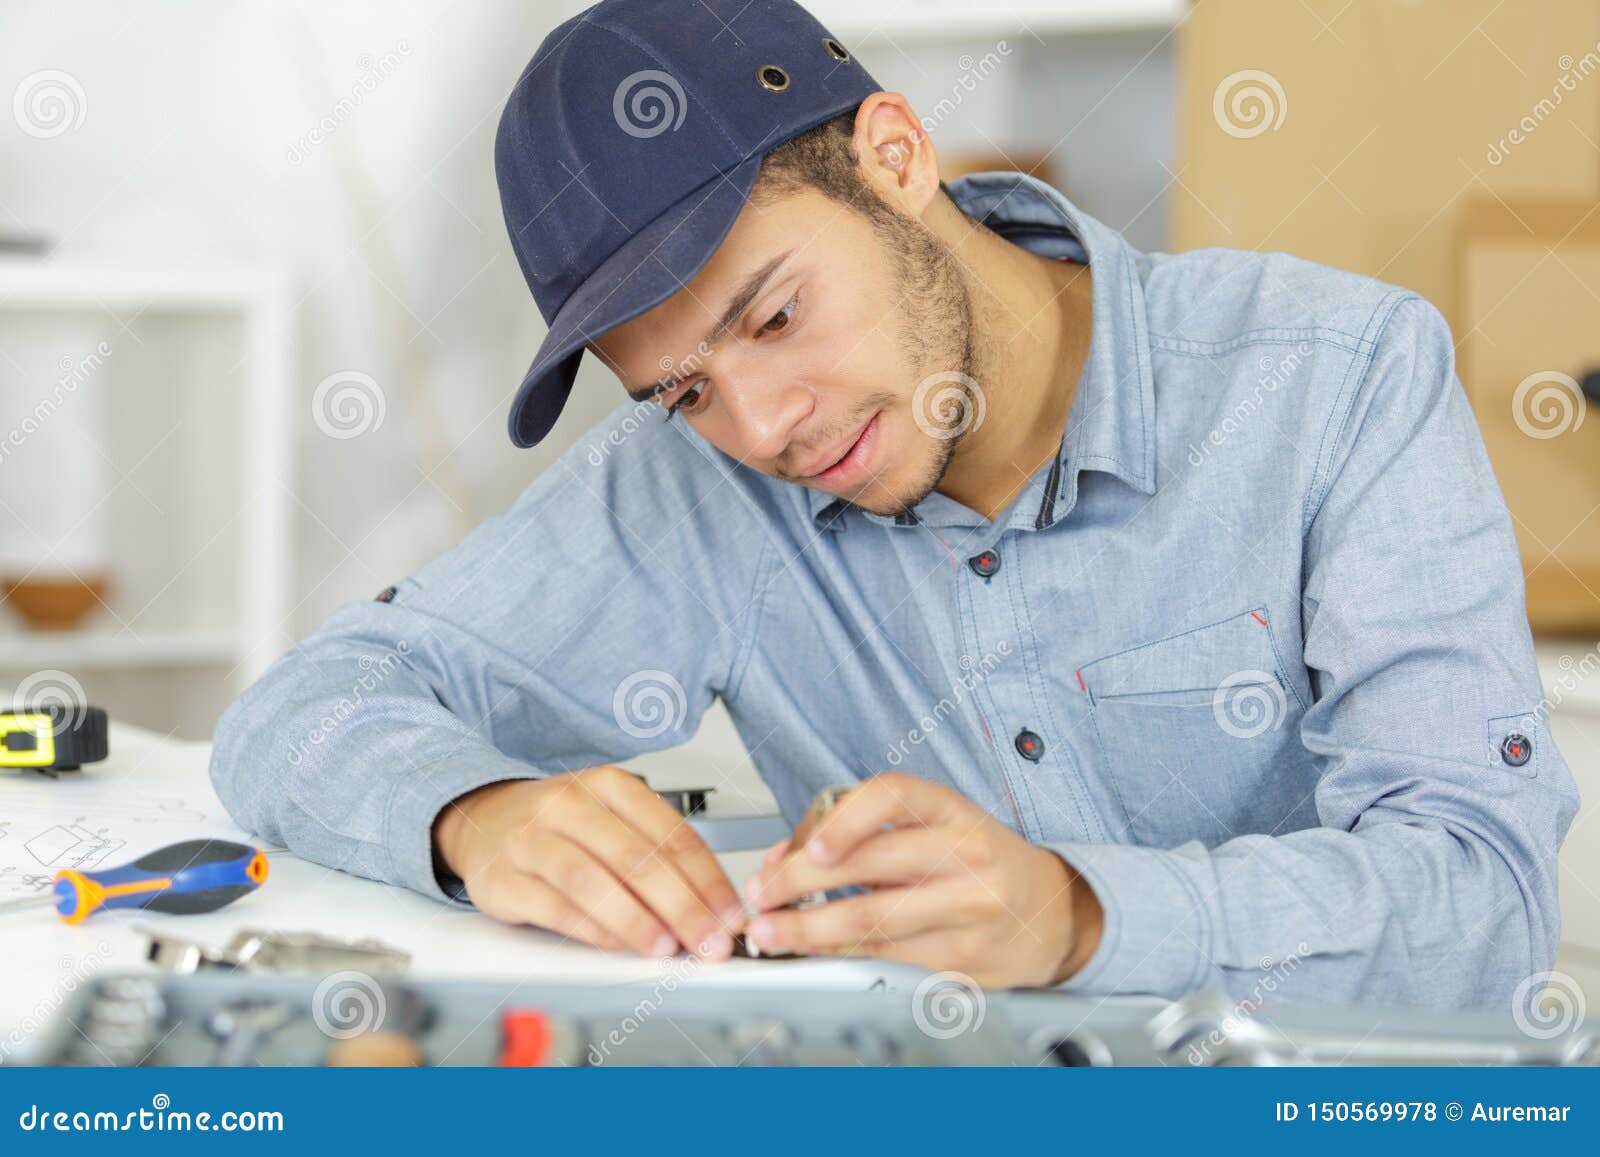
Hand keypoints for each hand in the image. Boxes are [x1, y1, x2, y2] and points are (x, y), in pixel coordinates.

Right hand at [433, 767, 744, 959]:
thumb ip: (658, 854)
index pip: (671, 833)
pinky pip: (554, 907)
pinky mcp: (502, 879)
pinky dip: (592, 930)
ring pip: (593, 880)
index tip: (731, 915)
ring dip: (637, 920)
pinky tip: (619, 945)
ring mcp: (531, 839)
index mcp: (608, 785)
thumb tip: (713, 907)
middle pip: (636, 858)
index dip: (707, 879)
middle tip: (709, 942)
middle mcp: (568, 804)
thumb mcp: (611, 818)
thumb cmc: (559, 825)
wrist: (480, 819)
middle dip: (682, 906)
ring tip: (667, 948)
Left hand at [742, 772, 1102, 986]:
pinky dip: (840, 952)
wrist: (1051, 912)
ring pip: (873, 920)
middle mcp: (964, 853)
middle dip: (799, 881)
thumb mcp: (934, 826)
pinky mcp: (962, 957)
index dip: (845, 818)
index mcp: (951, 809)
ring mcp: (967, 907)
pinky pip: (887, 955)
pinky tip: (813, 948)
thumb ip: (861, 832)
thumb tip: (784, 857)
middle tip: (760, 893)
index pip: (893, 796)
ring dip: (808, 928)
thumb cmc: (980, 860)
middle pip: (871, 865)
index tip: (810, 844)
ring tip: (771, 930)